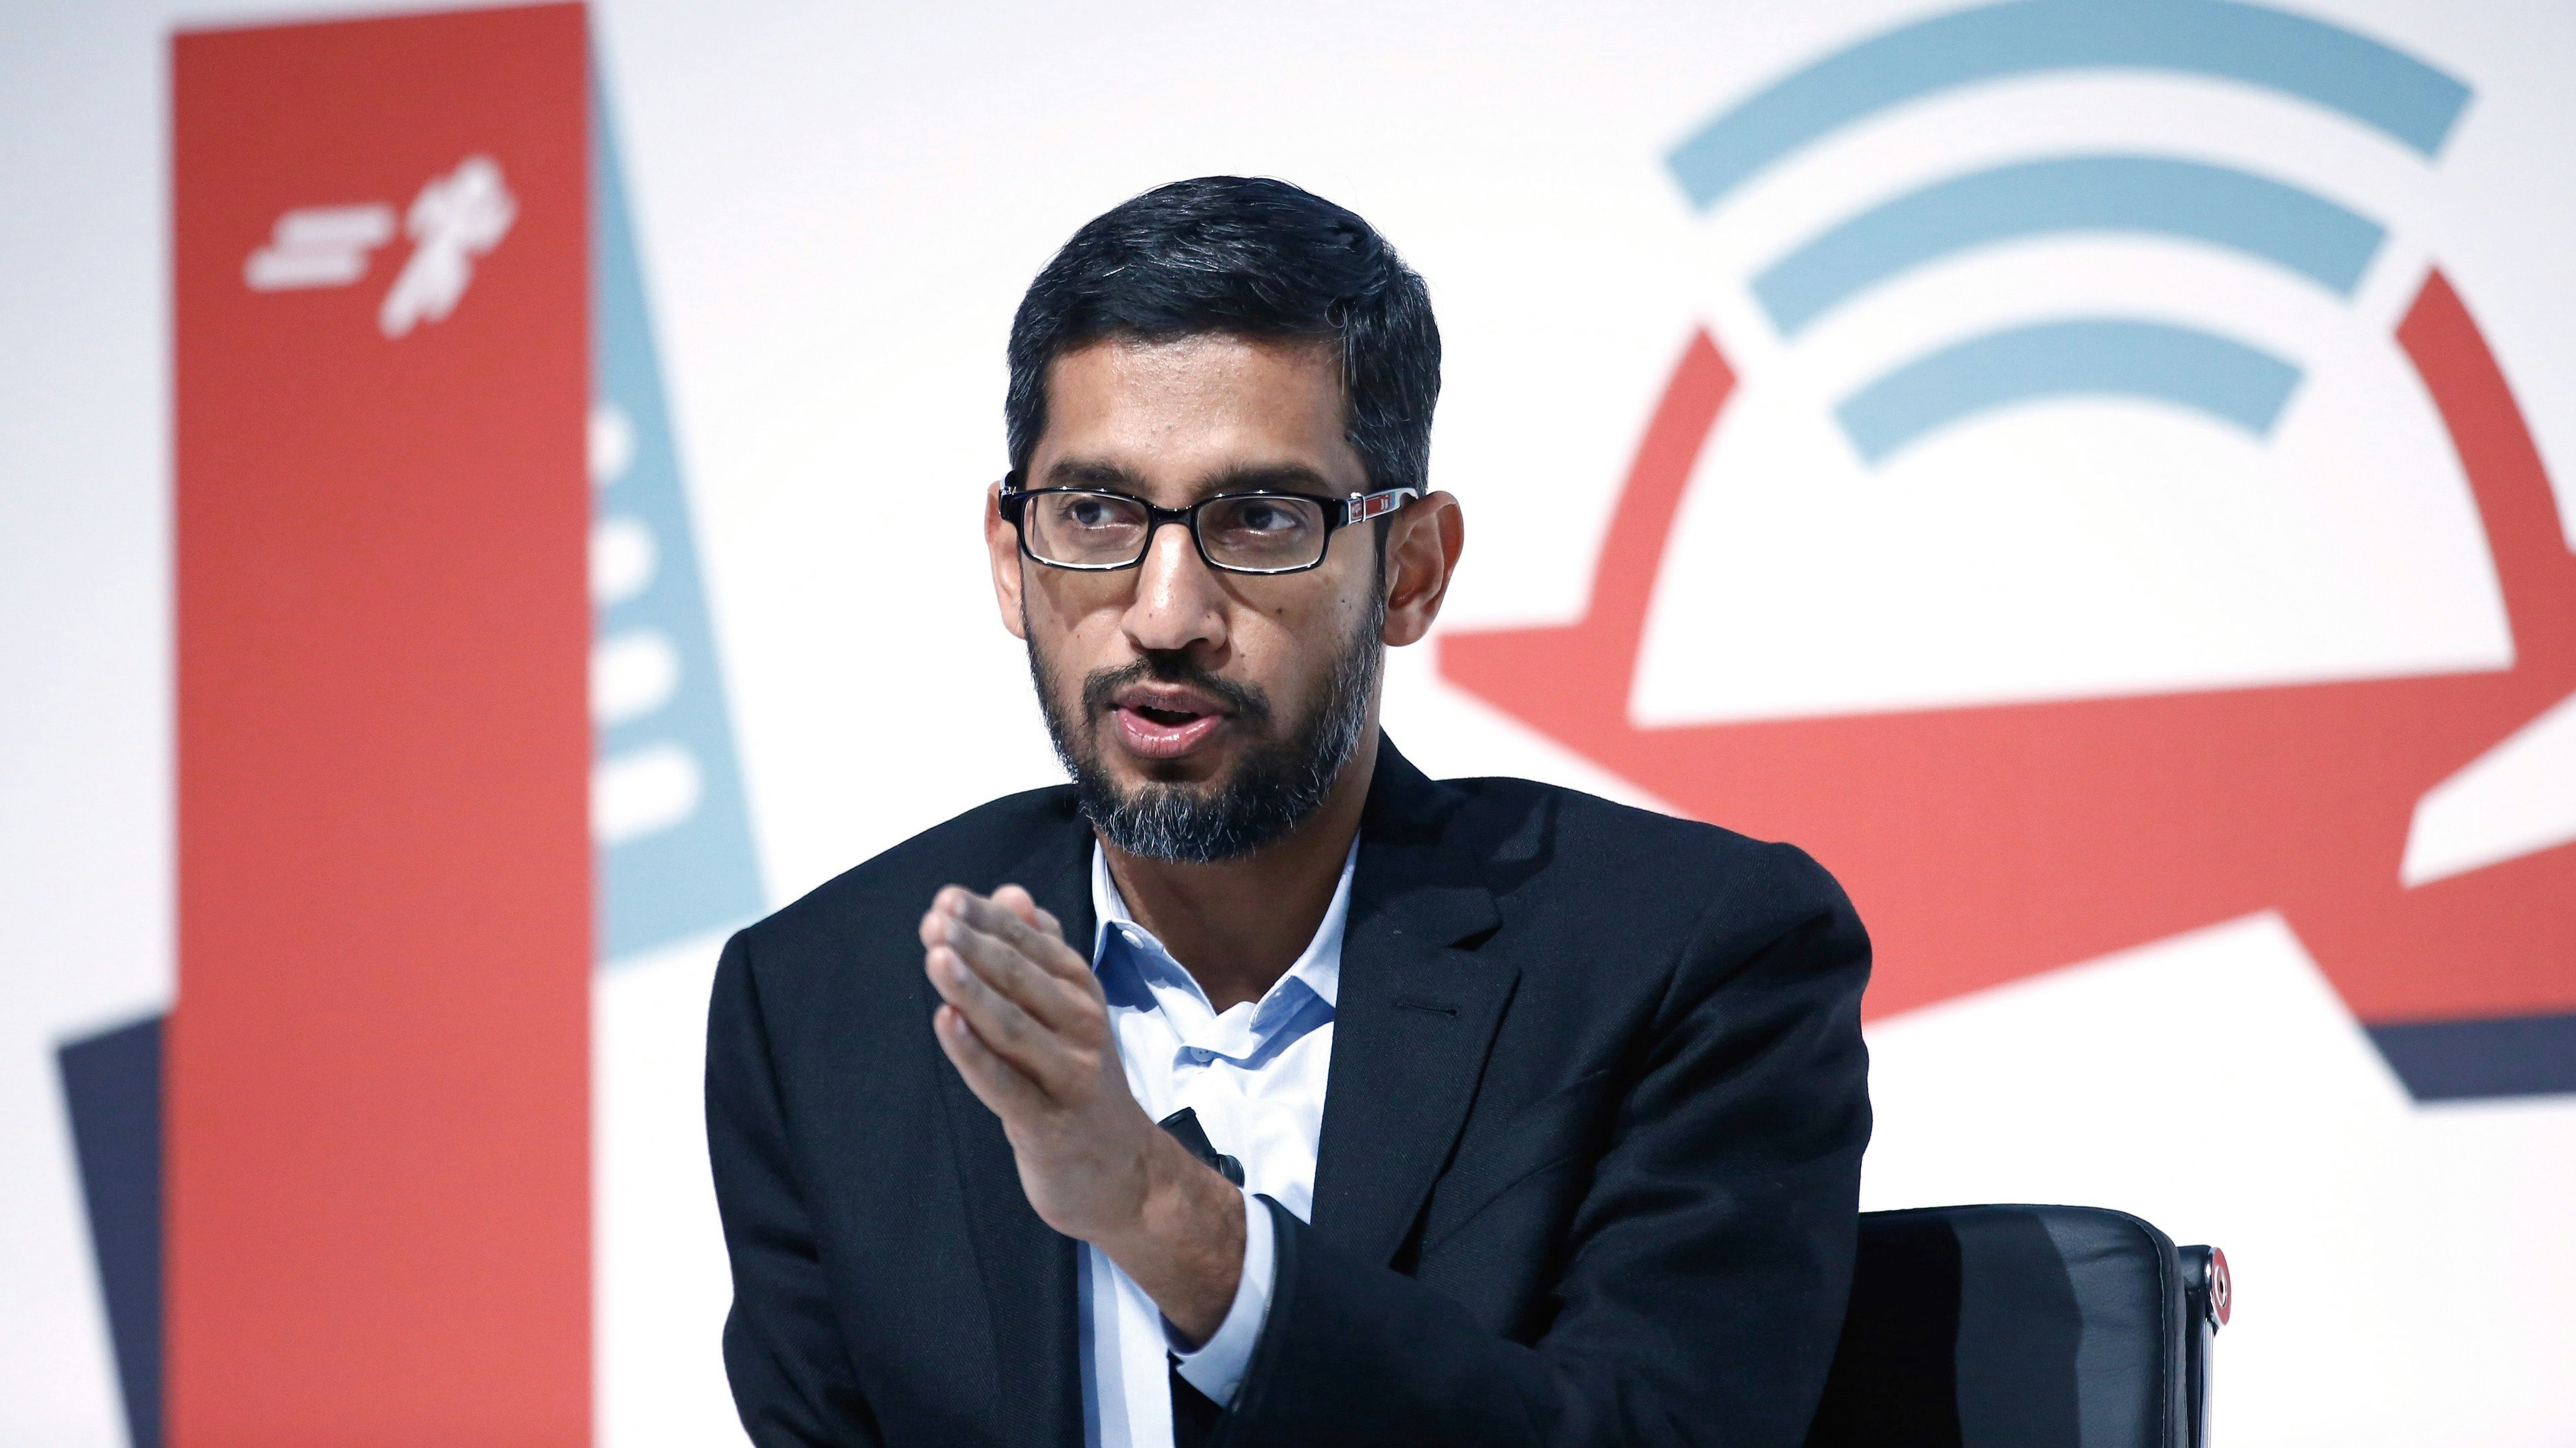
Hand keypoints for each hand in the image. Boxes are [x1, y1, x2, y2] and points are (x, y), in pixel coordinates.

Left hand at [920, 885, 1243, 1342]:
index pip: (1030, 944)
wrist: (1126, 1172)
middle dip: (976, 946)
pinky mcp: (1049, 1124)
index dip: (987, 920)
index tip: (946, 899)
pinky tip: (945, 1023)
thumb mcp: (1069, 1009)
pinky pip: (1006, 1085)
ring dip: (973, 990)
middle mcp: (1082, 1025)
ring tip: (936, 958)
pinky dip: (974, 1054)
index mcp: (1081, 991)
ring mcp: (1069, 1074)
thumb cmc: (1080, 1080)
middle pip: (1021, 978)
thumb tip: (1011, 893)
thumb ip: (1040, 950)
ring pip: (1013, 1026)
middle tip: (934, 921)